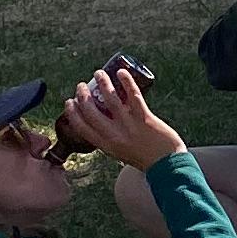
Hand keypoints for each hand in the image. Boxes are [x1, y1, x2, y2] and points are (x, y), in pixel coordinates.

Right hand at [59, 62, 185, 170]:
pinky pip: (133, 95)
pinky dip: (126, 81)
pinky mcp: (144, 117)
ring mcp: (129, 125)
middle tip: (81, 85)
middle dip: (83, 95)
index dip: (72, 113)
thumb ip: (110, 139)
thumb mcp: (120, 152)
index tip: (69, 101)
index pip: (81, 127)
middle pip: (91, 111)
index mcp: (105, 145)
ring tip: (99, 73)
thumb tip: (103, 123)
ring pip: (110, 99)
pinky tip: (121, 72)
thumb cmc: (144, 158)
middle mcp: (114, 135)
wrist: (167, 165)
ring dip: (103, 83)